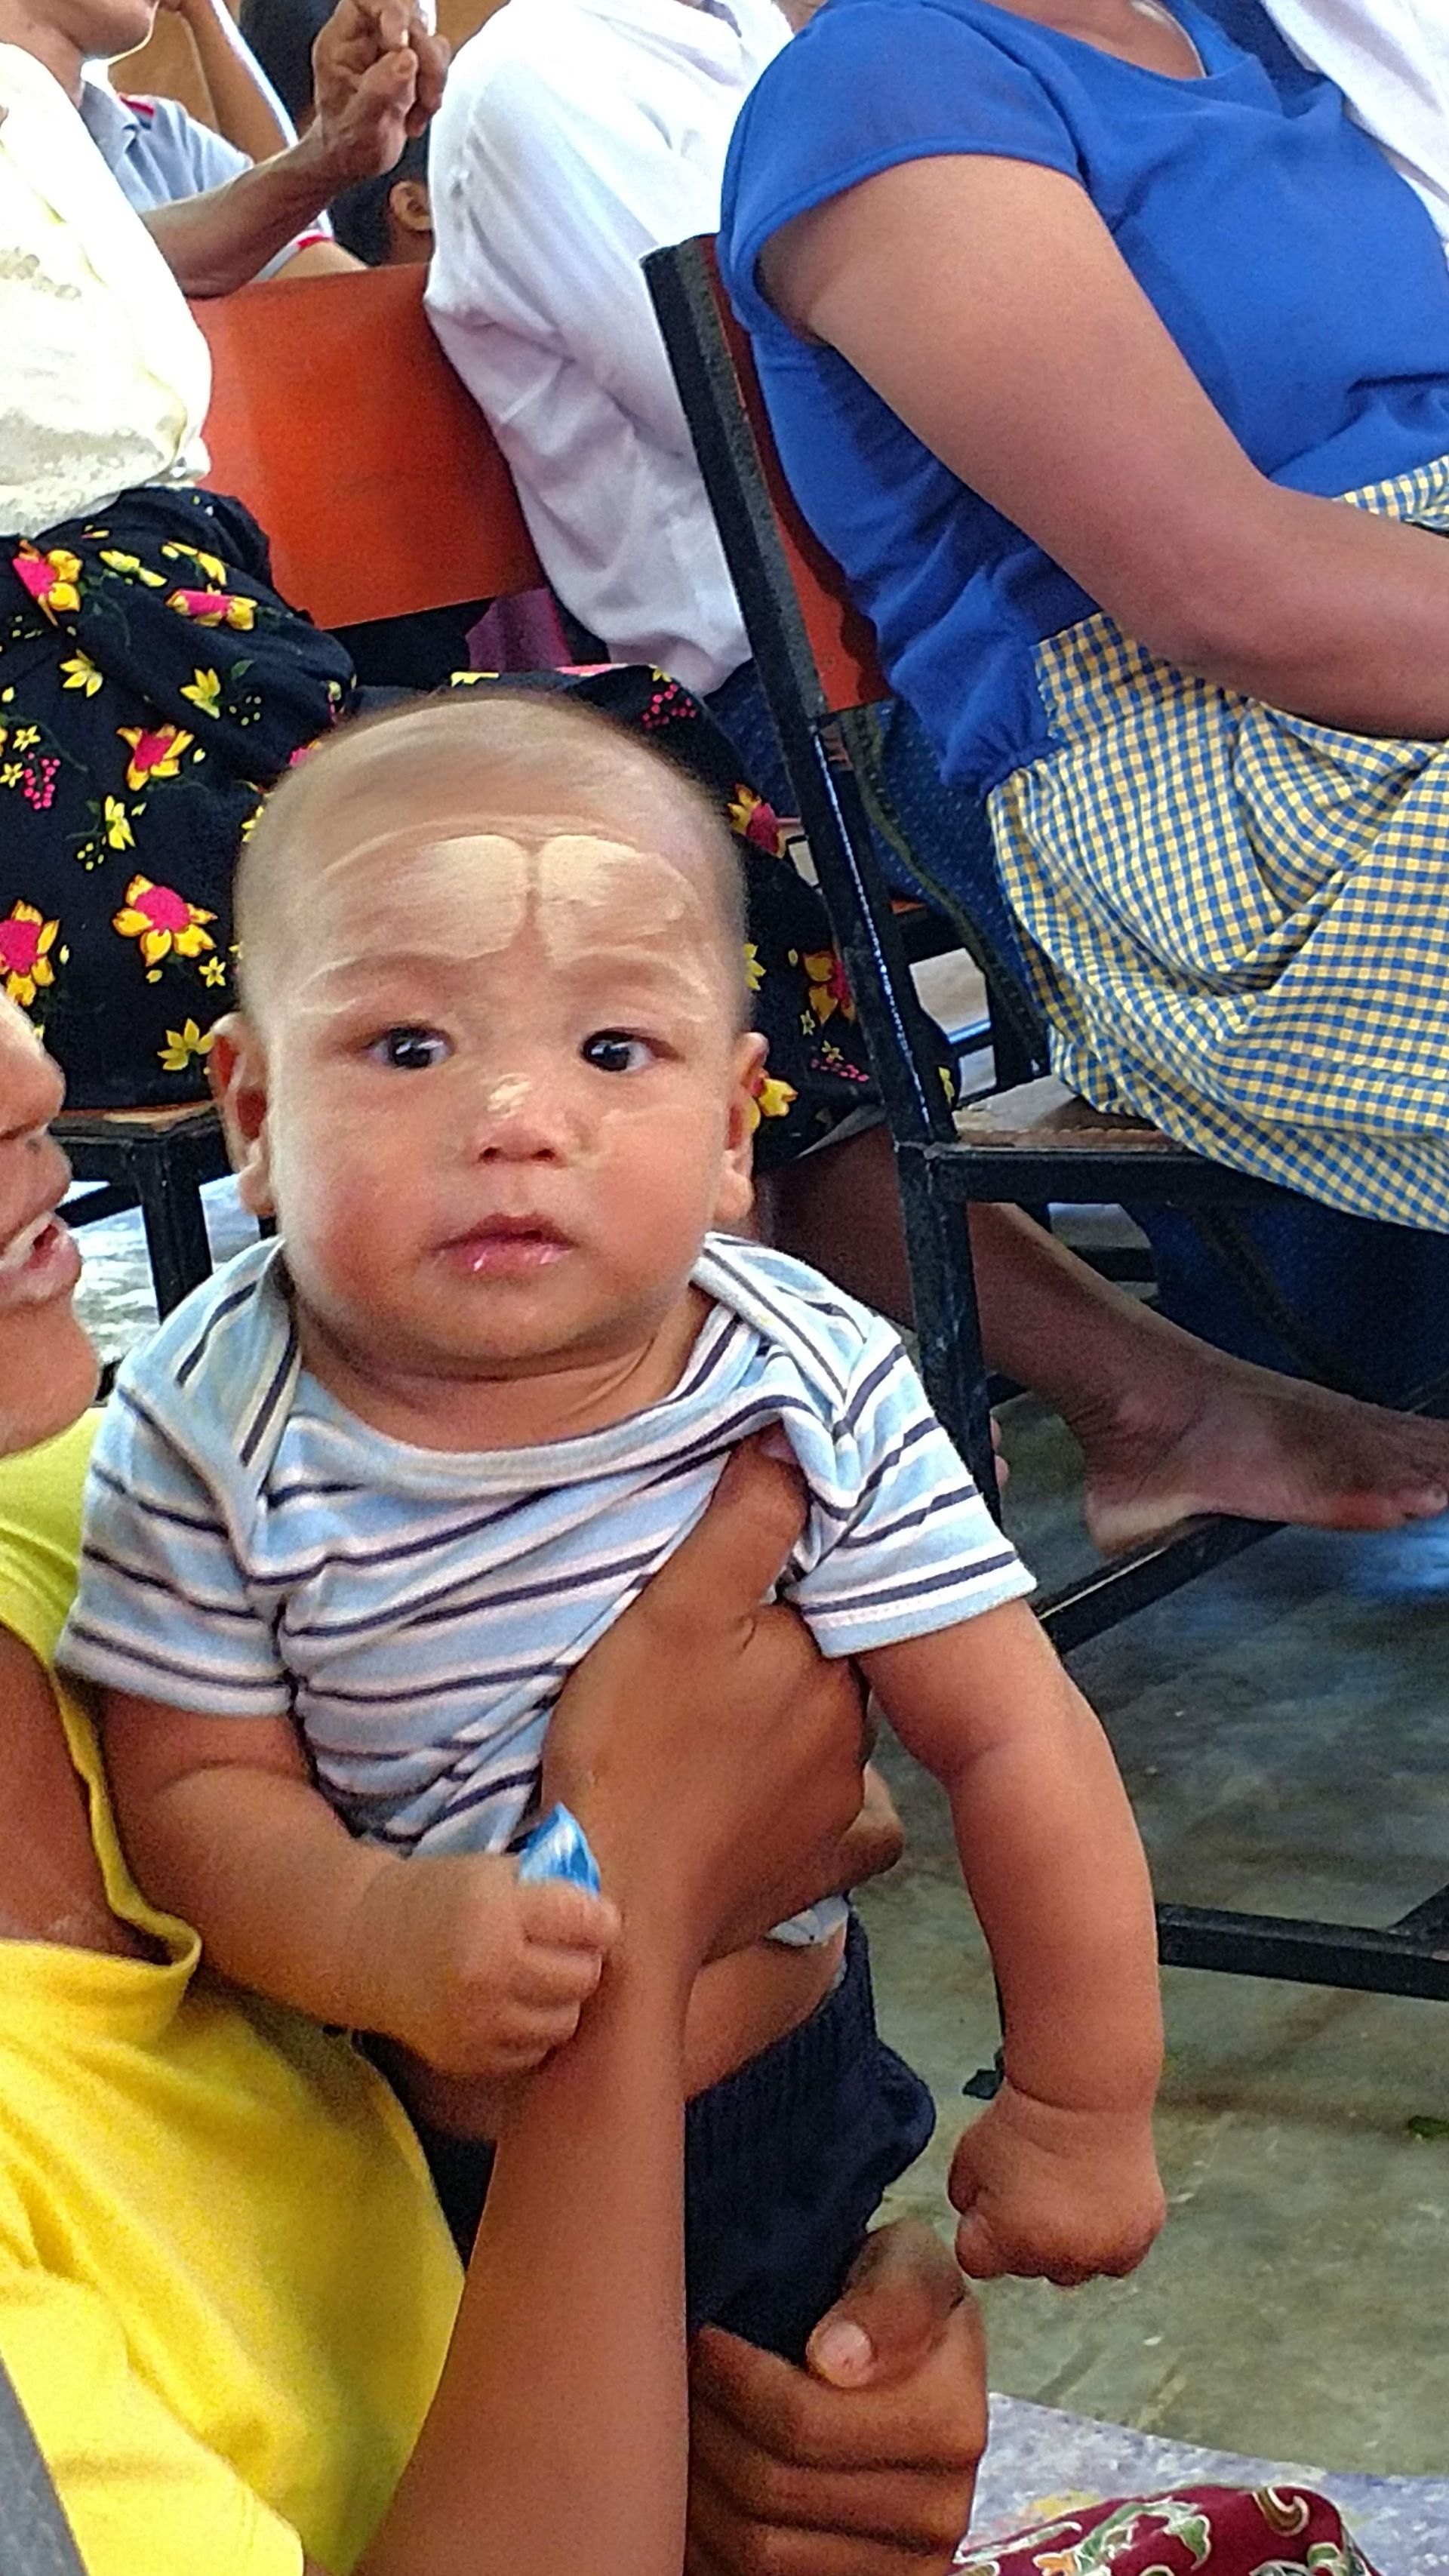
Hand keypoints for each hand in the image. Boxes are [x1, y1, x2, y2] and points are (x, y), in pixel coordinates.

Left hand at [307, 0, 448, 186]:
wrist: (356, 160)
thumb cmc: (346, 143)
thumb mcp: (357, 125)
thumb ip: (379, 90)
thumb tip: (406, 59)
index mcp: (344, 38)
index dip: (391, 11)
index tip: (401, 45)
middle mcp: (370, 36)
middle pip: (408, 13)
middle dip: (422, 52)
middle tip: (418, 92)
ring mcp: (394, 50)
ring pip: (429, 37)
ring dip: (433, 76)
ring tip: (417, 112)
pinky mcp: (415, 66)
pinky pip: (439, 61)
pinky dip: (436, 90)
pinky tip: (419, 114)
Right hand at [354, 1851, 619, 2077]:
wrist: (366, 1948)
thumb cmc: (439, 1897)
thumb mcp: (492, 1871)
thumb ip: (552, 1885)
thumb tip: (608, 1914)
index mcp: (496, 1912)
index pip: (588, 1922)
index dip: (599, 1917)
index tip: (593, 1916)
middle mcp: (489, 1972)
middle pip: (584, 1976)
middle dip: (583, 1957)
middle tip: (564, 1946)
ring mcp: (478, 2023)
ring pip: (566, 2020)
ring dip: (561, 1997)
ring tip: (537, 1975)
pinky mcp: (469, 2059)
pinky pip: (534, 2051)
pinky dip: (532, 2028)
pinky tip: (510, 2003)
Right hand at [541, 1439, 870, 1972]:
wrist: (619, 1902)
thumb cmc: (634, 1747)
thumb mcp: (677, 1611)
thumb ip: (747, 1520)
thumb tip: (795, 1437)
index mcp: (828, 1661)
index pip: (828, 1592)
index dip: (786, 1579)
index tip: (733, 1587)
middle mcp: (855, 1732)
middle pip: (828, 1662)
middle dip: (787, 1650)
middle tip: (711, 1656)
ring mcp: (841, 1807)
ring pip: (829, 1734)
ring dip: (790, 1722)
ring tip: (714, 1723)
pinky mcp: (819, 1868)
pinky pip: (843, 1825)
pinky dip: (814, 1806)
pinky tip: (770, 1796)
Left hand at [686, 2220, 984, 2573]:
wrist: (918, 2371)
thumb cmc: (894, 2303)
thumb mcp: (908, 2264)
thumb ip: (887, 2297)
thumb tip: (833, 2358)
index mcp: (951, 2424)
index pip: (804, 2422)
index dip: (735, 2380)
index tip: (705, 2337)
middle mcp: (938, 2512)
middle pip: (771, 2490)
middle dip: (707, 2428)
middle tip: (682, 2379)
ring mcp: (902, 2567)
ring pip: (757, 2550)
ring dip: (700, 2486)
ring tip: (688, 2426)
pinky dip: (713, 2543)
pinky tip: (706, 2484)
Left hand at [949, 2082, 1165, 2285]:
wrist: (1083, 2093)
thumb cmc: (1028, 2120)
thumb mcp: (968, 2158)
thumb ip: (965, 2200)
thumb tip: (975, 2215)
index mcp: (1008, 2242)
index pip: (979, 2263)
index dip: (983, 2232)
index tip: (993, 2207)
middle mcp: (1057, 2258)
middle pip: (1030, 2266)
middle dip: (1027, 2238)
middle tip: (1036, 2193)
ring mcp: (1102, 2251)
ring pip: (1077, 2266)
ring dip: (1071, 2244)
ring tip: (1070, 2195)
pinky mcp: (1138, 2237)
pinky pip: (1119, 2255)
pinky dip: (1111, 2236)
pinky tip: (1100, 2202)